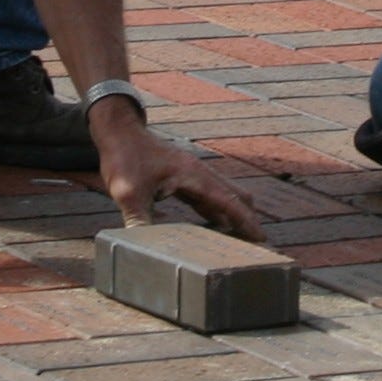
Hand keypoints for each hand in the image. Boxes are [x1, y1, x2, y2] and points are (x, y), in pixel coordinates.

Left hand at [91, 102, 262, 238]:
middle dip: (248, 218)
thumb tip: (140, 248)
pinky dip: (218, 210)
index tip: (262, 238)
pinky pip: (208, 195)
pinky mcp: (183, 177)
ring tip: (242, 239)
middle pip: (235, 196)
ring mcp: (192, 174)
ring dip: (234, 214)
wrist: (119, 132)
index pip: (228, 201)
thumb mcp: (128, 192)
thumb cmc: (125, 157)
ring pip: (223, 195)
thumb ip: (138, 219)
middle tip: (257, 244)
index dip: (245, 220)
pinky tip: (217, 224)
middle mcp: (199, 173)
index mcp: (193, 175)